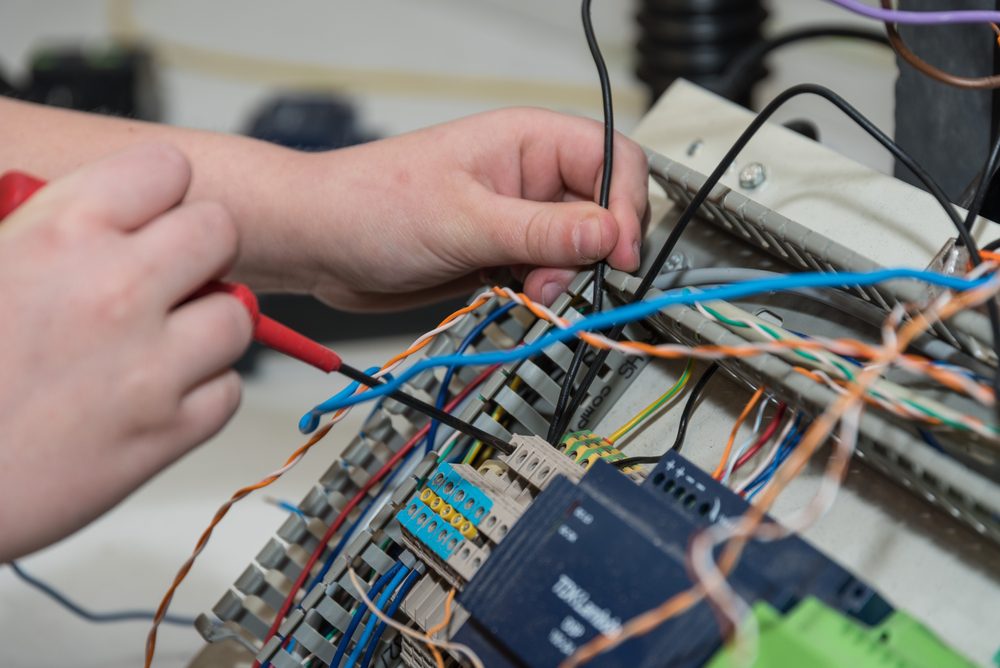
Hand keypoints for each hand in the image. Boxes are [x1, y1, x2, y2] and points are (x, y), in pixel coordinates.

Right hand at [0, 144, 251, 559]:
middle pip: (220, 233)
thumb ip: (39, 225)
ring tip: (157, 343)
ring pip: (235, 315)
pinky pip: (228, 391)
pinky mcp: (166, 432)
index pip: (167, 169)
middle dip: (196, 251)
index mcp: (60, 231)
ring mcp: (150, 365)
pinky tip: (154, 395)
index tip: (149, 215)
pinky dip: (201, 392)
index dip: (160, 194)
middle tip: (165, 277)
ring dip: (205, 325)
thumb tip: (92, 211)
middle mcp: (117, 289)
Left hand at [291, 108, 647, 309]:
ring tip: (527, 287)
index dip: (626, 207)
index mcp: (527, 141)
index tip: (617, 254)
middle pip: (600, 211)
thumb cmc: (370, 204)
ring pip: (575, 249)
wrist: (318, 243)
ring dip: (562, 276)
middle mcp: (527, 176)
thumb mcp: (465, 220)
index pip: (612, 159)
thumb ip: (543, 231)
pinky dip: (538, 290)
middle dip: (591, 250)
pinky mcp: (497, 252)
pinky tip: (511, 292)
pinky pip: (543, 272)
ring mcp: (513, 217)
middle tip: (557, 277)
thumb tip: (609, 233)